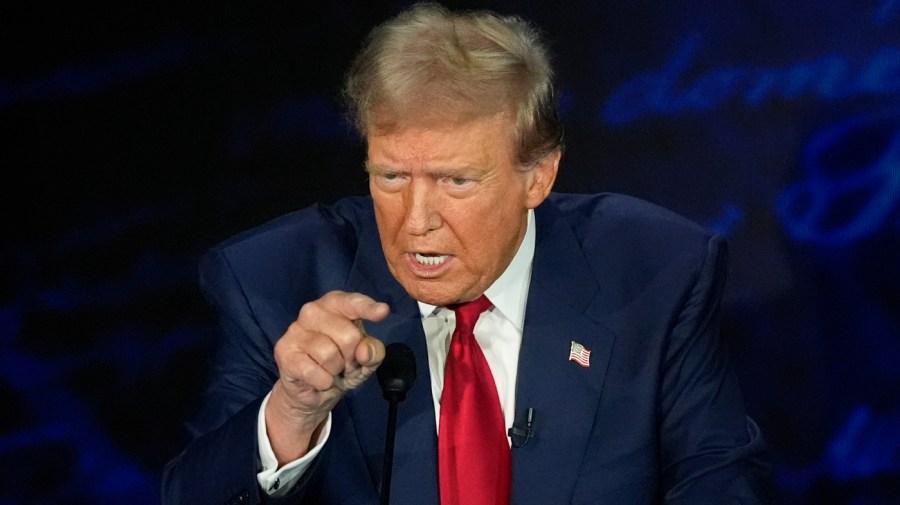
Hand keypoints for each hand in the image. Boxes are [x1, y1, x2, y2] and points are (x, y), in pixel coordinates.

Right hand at [265, 290, 389, 464]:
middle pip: (347, 335)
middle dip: (351, 357)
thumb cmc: (342, 366)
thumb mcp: (366, 359)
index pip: (351, 302)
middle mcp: (312, 311)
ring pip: (328, 354)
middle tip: (345, 363)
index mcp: (334, 305)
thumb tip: (365, 351)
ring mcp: (295, 330)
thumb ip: (373, 351)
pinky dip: (323, 381)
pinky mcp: (284, 351)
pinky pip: (314, 371)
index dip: (367, 307)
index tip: (383, 311)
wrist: (314, 392)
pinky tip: (319, 379)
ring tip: (330, 370)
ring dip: (336, 370)